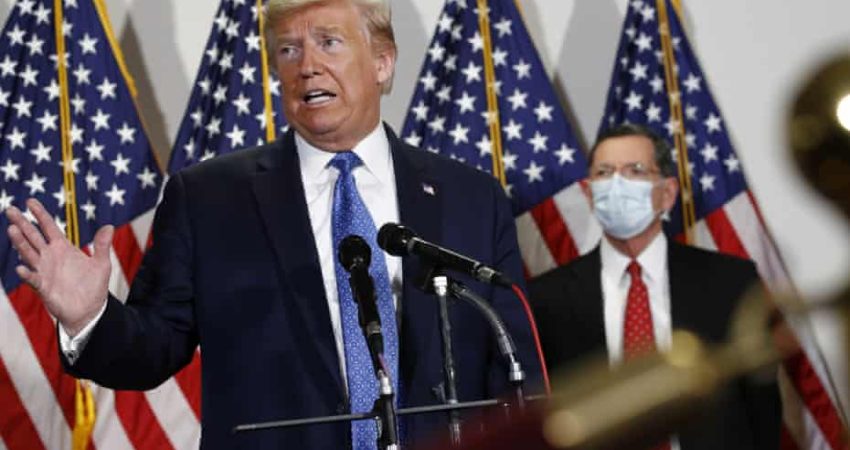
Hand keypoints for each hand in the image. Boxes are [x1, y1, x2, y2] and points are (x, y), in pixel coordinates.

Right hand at [5, 198, 112, 335]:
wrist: (89, 310)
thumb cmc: (94, 286)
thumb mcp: (101, 264)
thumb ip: (102, 246)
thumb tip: (109, 227)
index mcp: (64, 248)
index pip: (49, 227)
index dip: (40, 215)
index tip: (30, 202)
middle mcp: (50, 257)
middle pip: (33, 236)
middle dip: (22, 223)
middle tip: (10, 210)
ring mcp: (44, 271)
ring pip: (29, 253)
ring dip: (20, 243)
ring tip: (12, 230)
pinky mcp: (43, 287)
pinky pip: (32, 279)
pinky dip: (26, 274)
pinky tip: (21, 268)